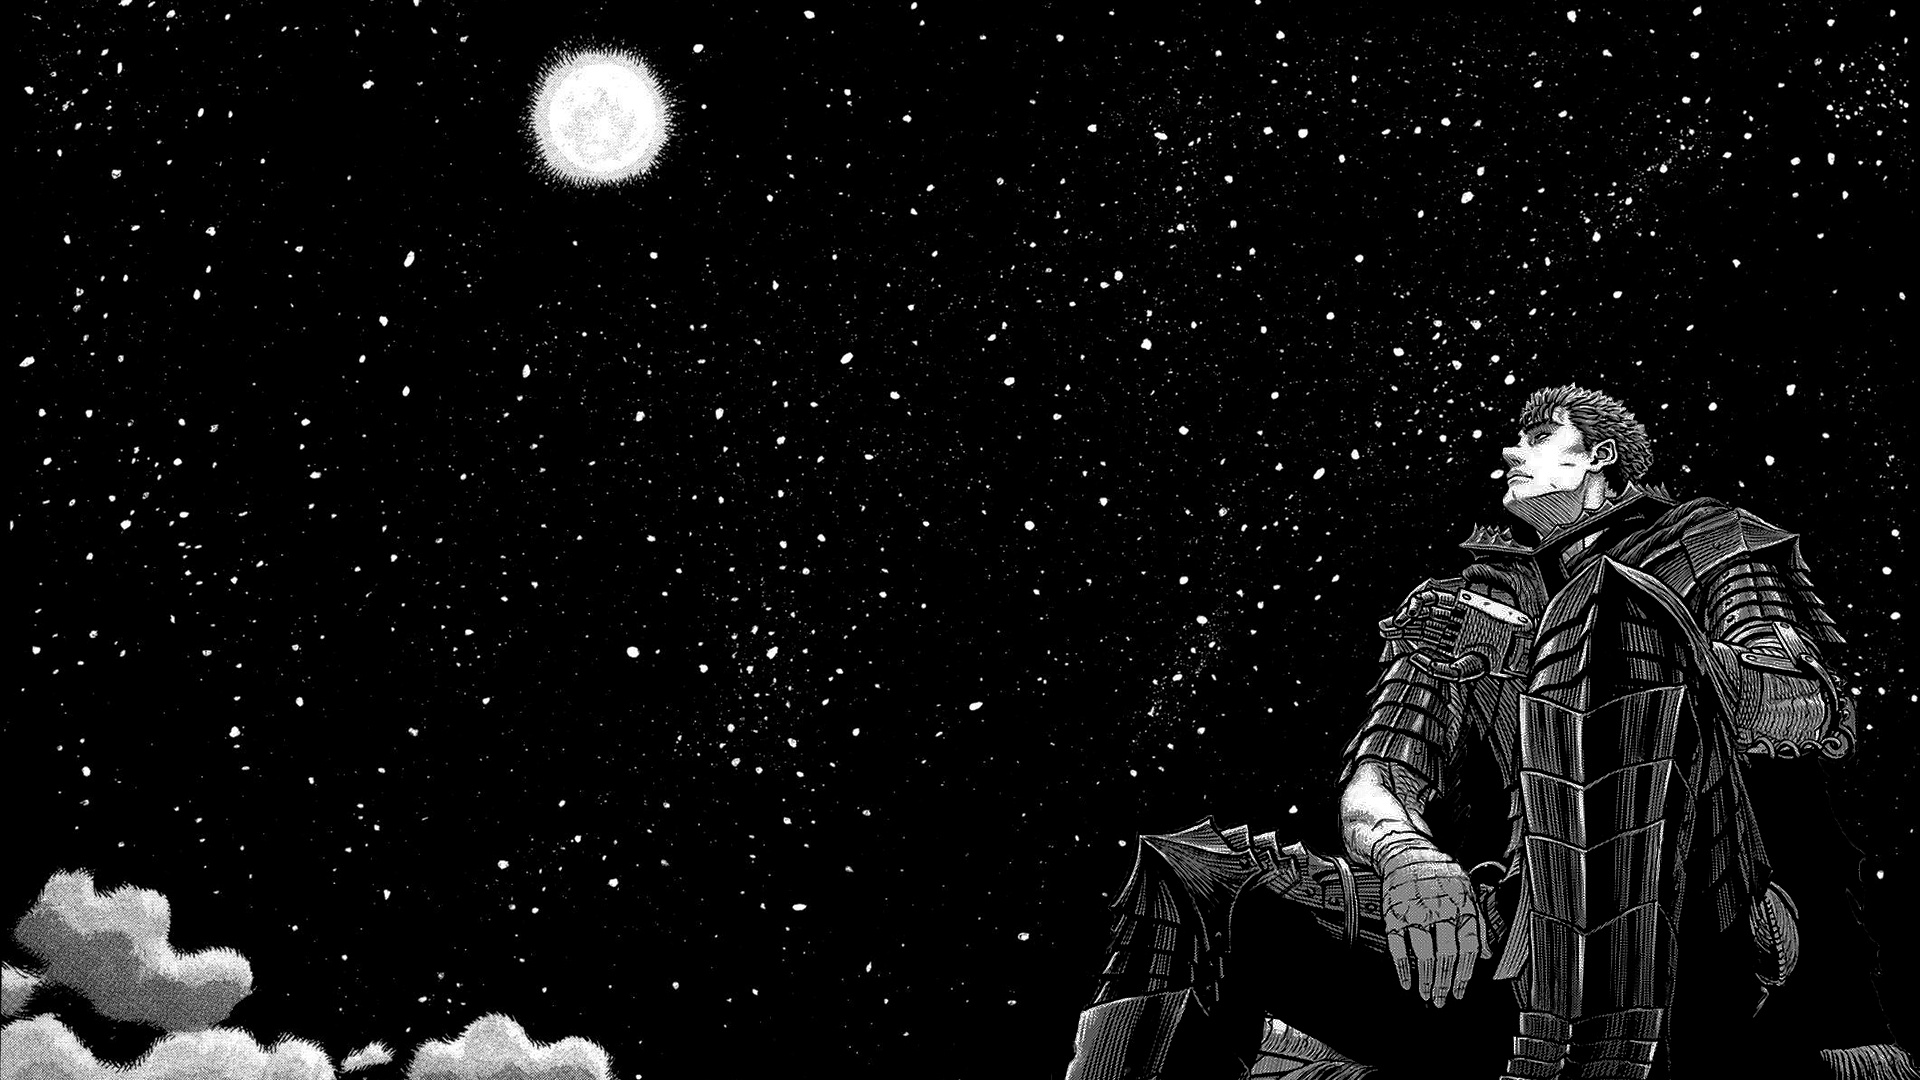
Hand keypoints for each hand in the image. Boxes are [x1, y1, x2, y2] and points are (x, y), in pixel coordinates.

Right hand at [1374, 834, 1493, 1006]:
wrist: (1405, 851)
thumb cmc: (1439, 872)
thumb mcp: (1468, 890)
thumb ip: (1479, 923)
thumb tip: (1488, 954)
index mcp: (1461, 905)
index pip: (1469, 947)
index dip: (1466, 973)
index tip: (1461, 991)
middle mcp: (1440, 910)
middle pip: (1447, 955)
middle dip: (1445, 983)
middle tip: (1443, 1000)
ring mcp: (1415, 912)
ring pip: (1424, 954)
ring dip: (1426, 980)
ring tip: (1427, 995)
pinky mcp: (1393, 914)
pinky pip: (1398, 945)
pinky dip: (1402, 967)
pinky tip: (1406, 981)